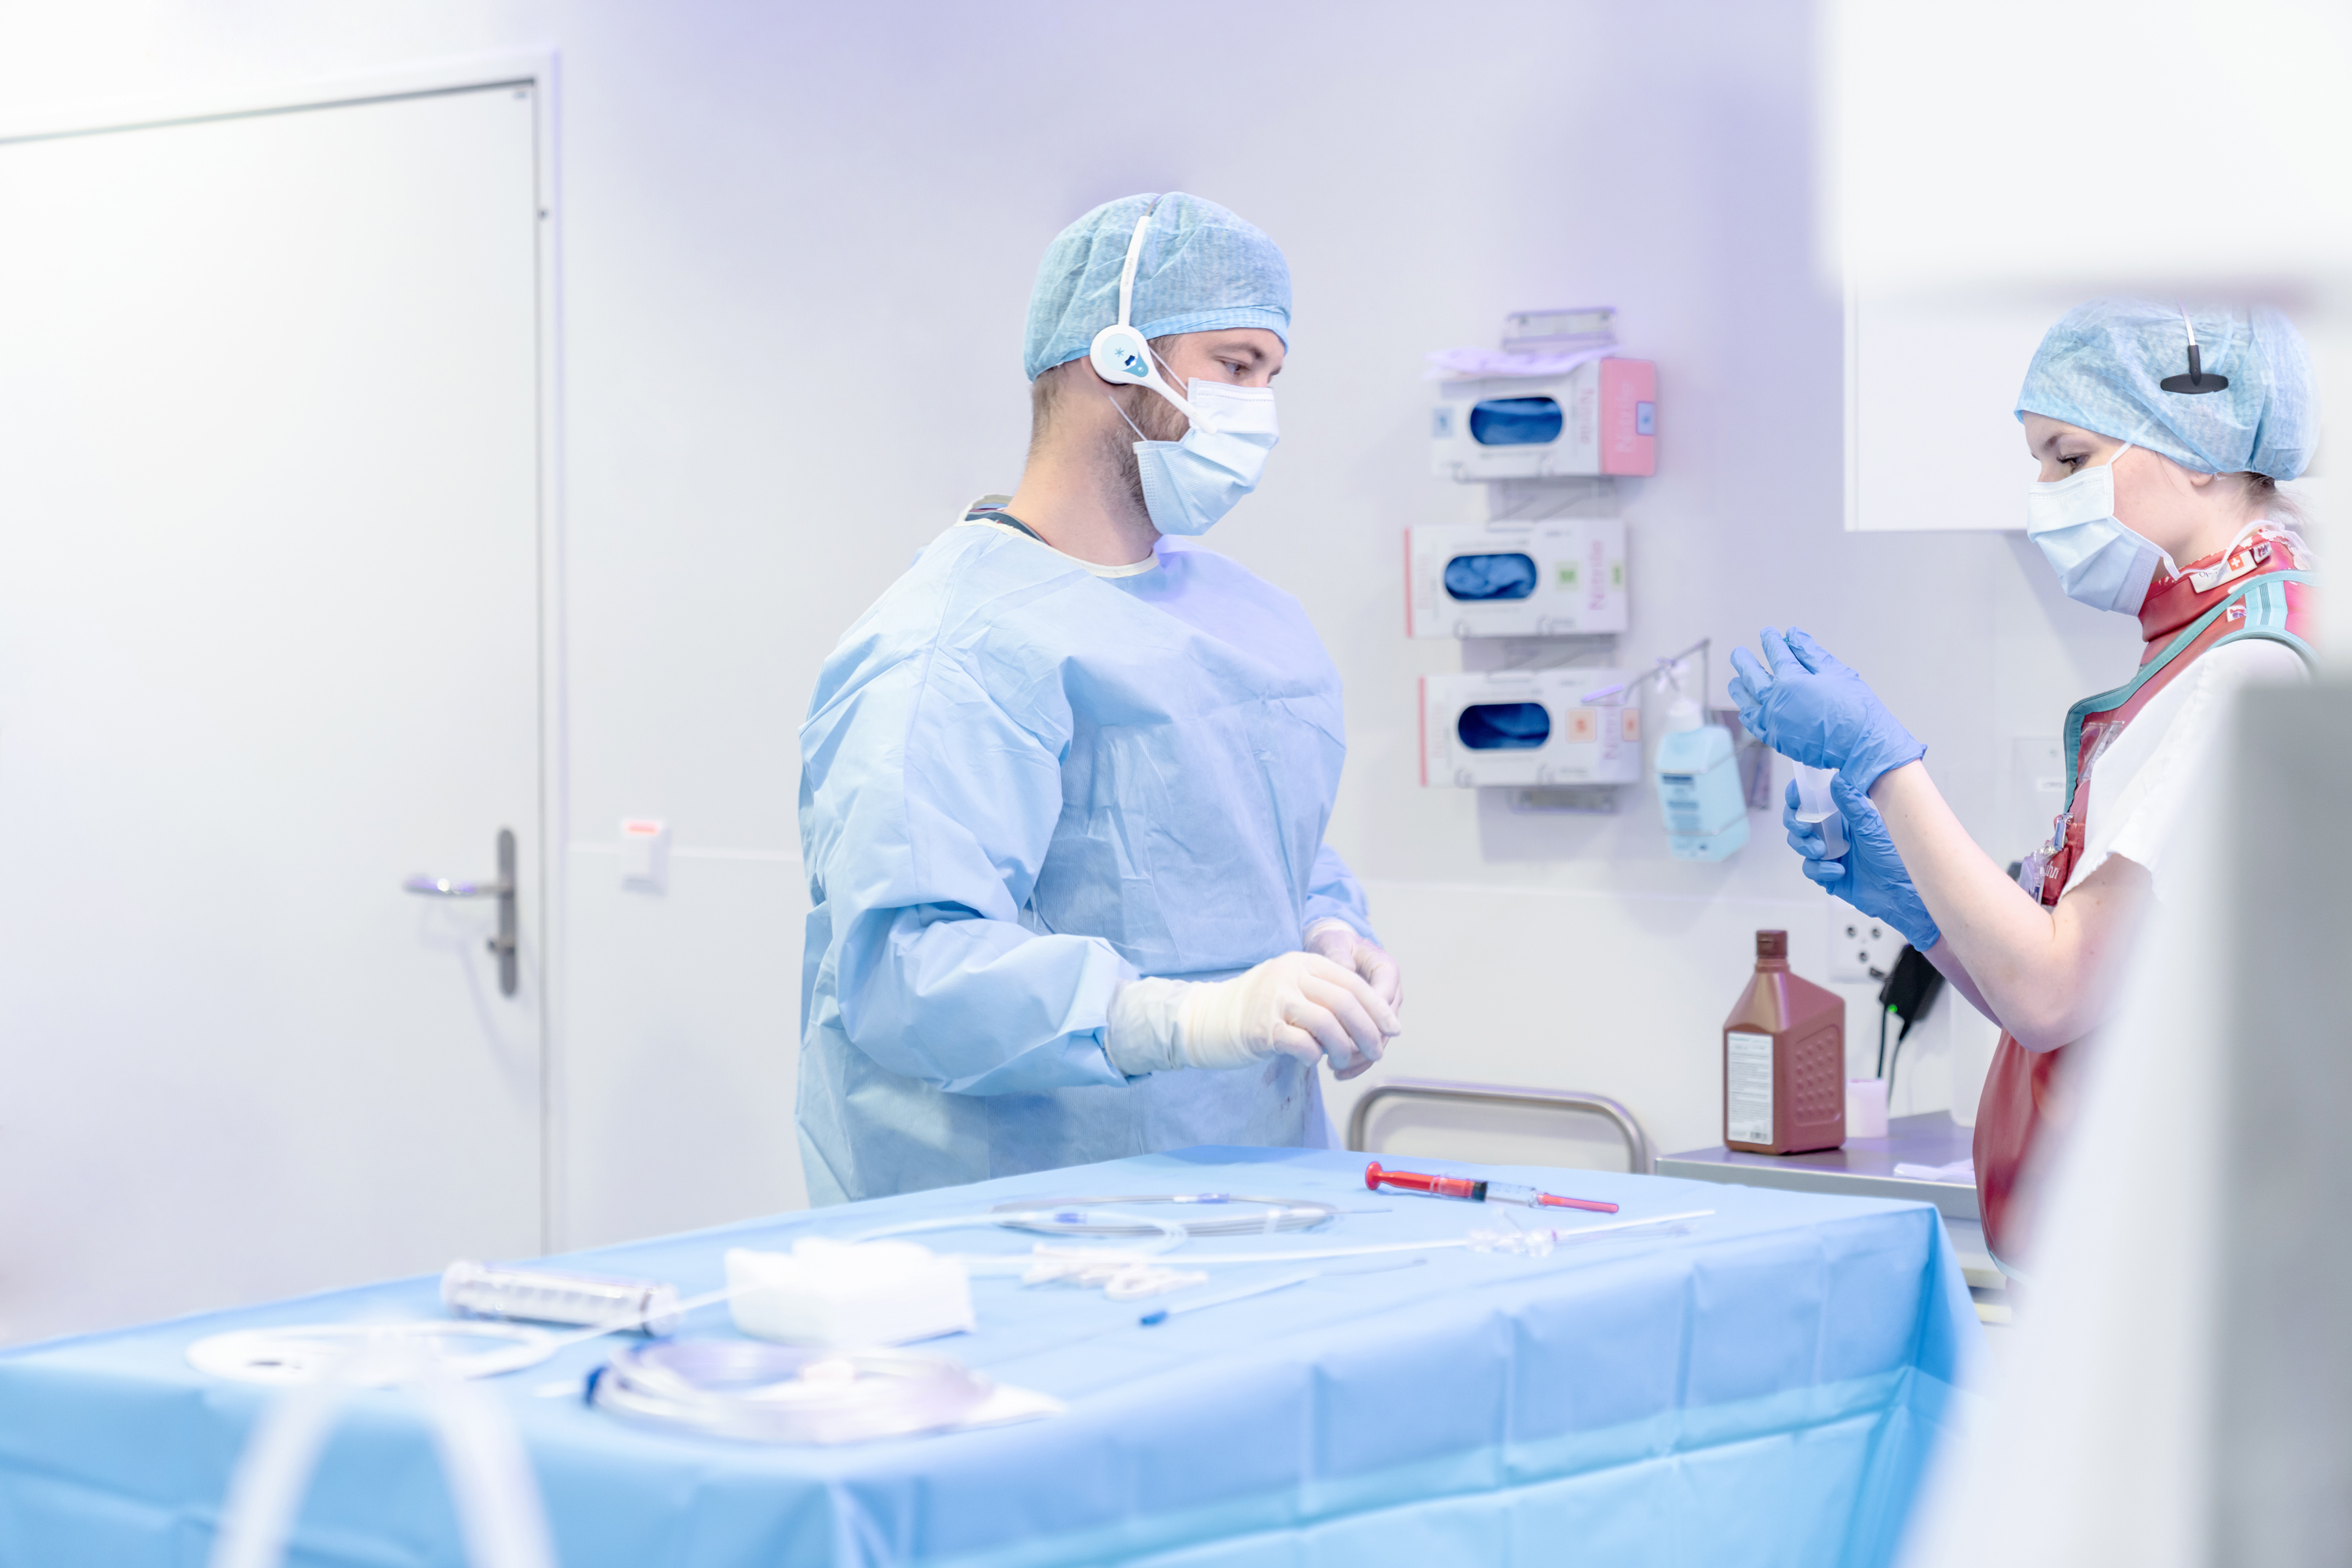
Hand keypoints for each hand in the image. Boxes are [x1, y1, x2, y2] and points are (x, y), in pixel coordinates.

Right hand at [1103, 951, 1399, 1078]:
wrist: (1205, 1018)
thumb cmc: (1254, 1009)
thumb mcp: (1290, 988)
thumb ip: (1323, 995)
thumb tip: (1371, 1021)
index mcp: (1302, 962)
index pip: (1352, 982)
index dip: (1377, 1008)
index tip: (1392, 1029)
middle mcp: (1291, 974)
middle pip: (1345, 1002)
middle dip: (1368, 1031)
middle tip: (1376, 1052)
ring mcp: (1275, 999)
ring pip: (1328, 1024)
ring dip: (1344, 1048)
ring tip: (1342, 1062)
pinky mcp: (1262, 1027)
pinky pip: (1303, 1043)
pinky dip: (1314, 1056)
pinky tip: (1311, 1061)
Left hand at [1302, 922, 1401, 1078]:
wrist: (1331, 951)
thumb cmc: (1333, 944)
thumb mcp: (1332, 942)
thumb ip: (1337, 955)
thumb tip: (1346, 969)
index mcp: (1386, 969)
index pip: (1384, 998)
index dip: (1371, 1018)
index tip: (1349, 1033)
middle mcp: (1390, 992)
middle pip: (1384, 1025)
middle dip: (1364, 1044)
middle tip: (1340, 1056)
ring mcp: (1382, 1010)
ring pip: (1379, 1041)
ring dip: (1360, 1058)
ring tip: (1336, 1068)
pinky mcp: (1372, 1023)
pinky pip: (1370, 1046)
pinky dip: (1357, 1061)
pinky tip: (1339, 1071)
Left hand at [1728, 628, 1924, 790]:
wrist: (1861, 746)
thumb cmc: (1854, 708)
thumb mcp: (1836, 672)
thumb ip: (1810, 653)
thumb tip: (1793, 635)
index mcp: (1791, 680)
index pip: (1776, 654)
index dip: (1770, 640)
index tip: (1767, 633)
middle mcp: (1776, 701)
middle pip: (1752, 676)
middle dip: (1744, 661)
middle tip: (1739, 653)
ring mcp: (1773, 722)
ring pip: (1747, 700)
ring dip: (1740, 687)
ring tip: (1736, 679)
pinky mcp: (1776, 739)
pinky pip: (1754, 724)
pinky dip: (1748, 713)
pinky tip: (1746, 708)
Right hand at [1782, 774, 1940, 949]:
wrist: (1900, 893)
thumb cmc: (1894, 858)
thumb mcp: (1871, 828)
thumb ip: (1852, 806)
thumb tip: (1837, 781)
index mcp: (1842, 816)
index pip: (1812, 800)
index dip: (1798, 796)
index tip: (1795, 796)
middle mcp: (1833, 832)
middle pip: (1798, 821)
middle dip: (1795, 823)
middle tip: (1803, 828)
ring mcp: (1828, 853)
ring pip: (1800, 844)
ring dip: (1805, 846)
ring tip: (1821, 851)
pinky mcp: (1826, 874)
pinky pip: (1810, 869)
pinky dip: (1819, 869)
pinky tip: (1838, 871)